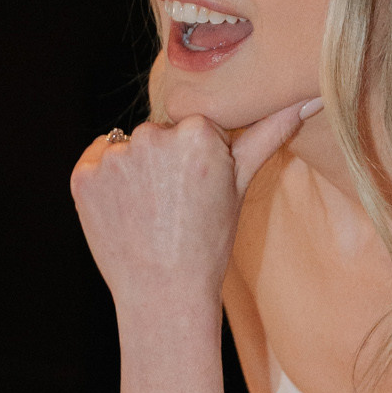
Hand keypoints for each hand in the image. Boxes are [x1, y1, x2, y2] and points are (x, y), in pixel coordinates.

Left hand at [71, 97, 316, 317]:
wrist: (164, 294)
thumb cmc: (208, 244)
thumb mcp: (241, 185)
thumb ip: (269, 133)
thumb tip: (308, 98)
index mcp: (197, 133)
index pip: (194, 125)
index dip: (197, 157)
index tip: (197, 189)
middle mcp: (153, 136)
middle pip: (160, 133)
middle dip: (165, 160)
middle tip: (174, 205)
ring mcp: (114, 158)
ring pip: (128, 147)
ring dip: (135, 170)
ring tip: (149, 212)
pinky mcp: (83, 177)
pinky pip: (97, 162)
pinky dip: (106, 182)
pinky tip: (124, 211)